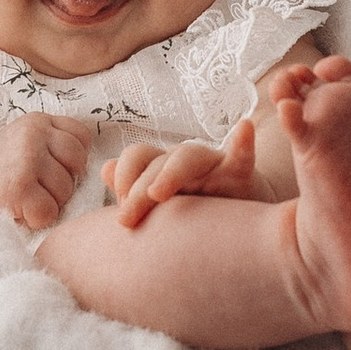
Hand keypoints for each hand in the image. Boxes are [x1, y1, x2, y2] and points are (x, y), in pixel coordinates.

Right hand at [0, 112, 90, 231]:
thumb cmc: (2, 167)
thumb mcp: (28, 140)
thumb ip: (57, 143)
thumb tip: (98, 171)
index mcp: (40, 121)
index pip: (81, 137)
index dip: (72, 159)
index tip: (52, 167)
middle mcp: (34, 135)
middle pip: (78, 164)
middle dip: (64, 181)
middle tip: (38, 186)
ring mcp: (27, 160)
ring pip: (65, 190)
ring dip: (50, 202)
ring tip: (27, 196)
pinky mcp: (19, 188)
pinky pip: (49, 211)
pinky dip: (38, 218)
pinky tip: (21, 209)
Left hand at [105, 117, 260, 227]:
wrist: (243, 221)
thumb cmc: (196, 212)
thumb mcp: (162, 206)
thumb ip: (134, 189)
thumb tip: (106, 169)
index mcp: (163, 167)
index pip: (138, 157)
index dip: (123, 177)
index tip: (118, 214)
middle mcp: (185, 160)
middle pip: (158, 162)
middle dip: (138, 190)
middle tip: (125, 219)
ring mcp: (213, 164)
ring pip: (190, 157)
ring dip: (170, 173)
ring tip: (157, 193)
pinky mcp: (241, 174)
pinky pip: (244, 156)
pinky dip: (244, 142)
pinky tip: (244, 127)